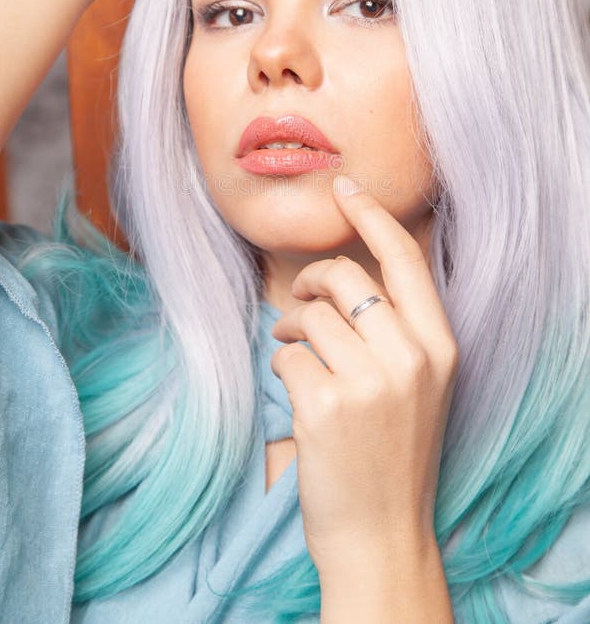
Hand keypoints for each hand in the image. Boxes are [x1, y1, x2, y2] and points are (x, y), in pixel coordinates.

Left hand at [270, 175, 458, 578]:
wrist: (381, 532)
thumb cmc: (394, 452)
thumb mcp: (420, 385)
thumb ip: (398, 329)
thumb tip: (346, 272)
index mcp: (440, 346)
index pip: (405, 259)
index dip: (373, 216)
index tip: (346, 190)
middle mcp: (411, 357)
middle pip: (346, 277)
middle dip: (310, 279)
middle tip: (299, 301)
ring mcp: (370, 382)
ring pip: (310, 313)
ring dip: (290, 326)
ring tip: (293, 349)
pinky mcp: (325, 406)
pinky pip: (287, 355)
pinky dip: (281, 366)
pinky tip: (294, 389)